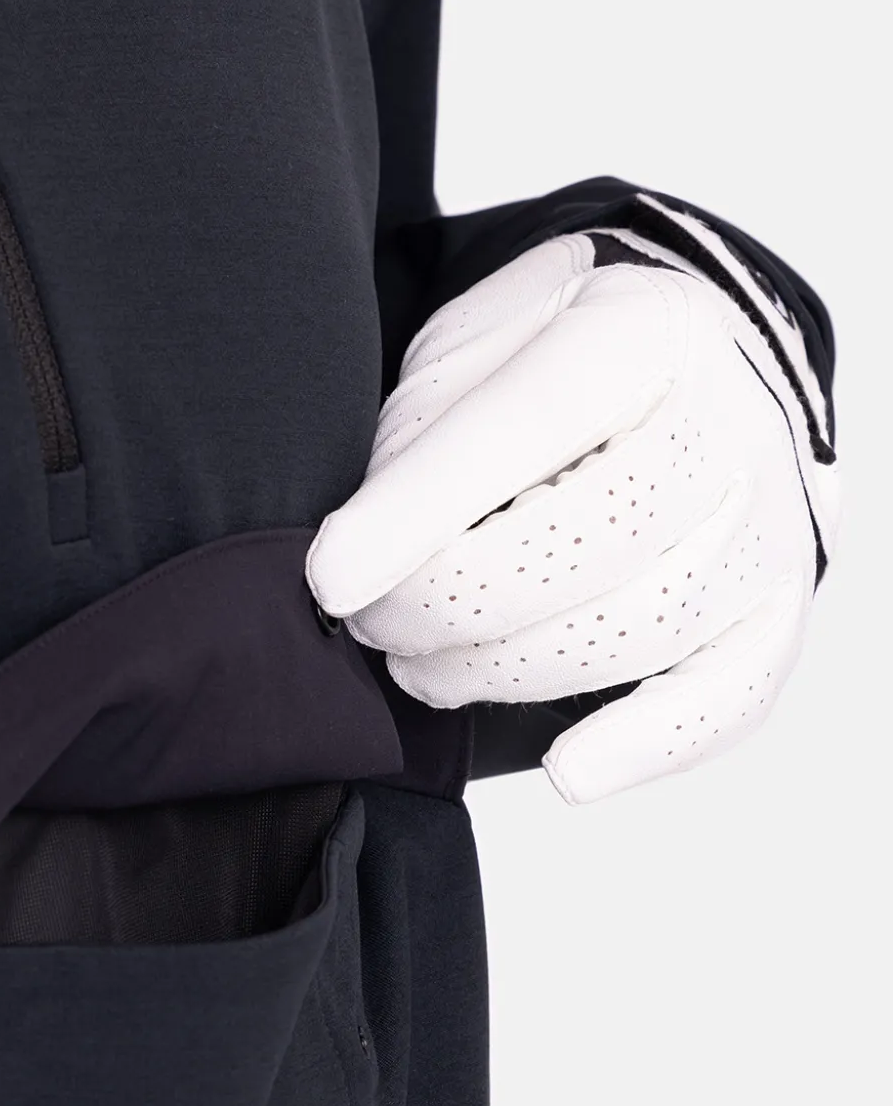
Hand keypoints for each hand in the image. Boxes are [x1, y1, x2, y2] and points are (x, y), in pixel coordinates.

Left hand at [307, 197, 839, 803]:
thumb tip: (367, 549)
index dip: (416, 514)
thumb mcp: (476, 345)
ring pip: (630, 632)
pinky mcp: (774, 610)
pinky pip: (726, 700)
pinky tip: (566, 771)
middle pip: (578, 546)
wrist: (695, 370)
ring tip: (422, 668)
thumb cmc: (557, 365)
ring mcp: (762, 524)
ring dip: (502, 674)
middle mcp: (721, 426)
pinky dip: (642, 747)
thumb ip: (427, 427)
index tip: (330, 579)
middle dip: (443, 606)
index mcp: (635, 335)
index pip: (521, 429)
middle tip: (369, 623)